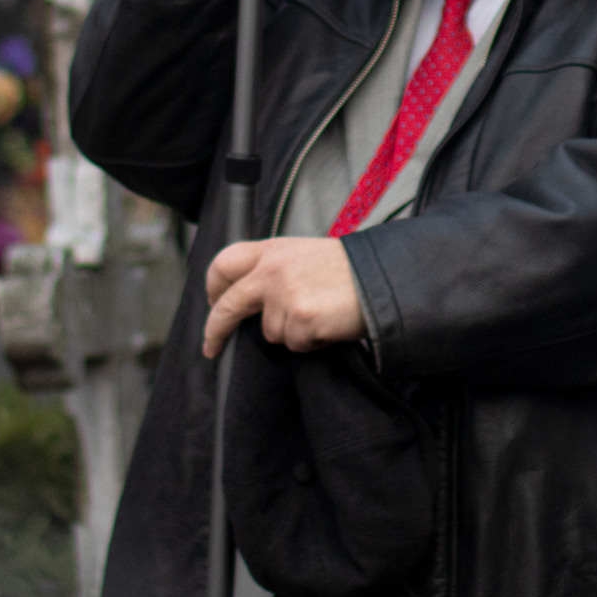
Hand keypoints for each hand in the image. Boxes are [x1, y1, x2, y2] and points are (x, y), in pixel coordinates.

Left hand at [203, 237, 364, 356]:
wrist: (385, 278)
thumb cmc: (352, 271)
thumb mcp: (307, 256)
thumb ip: (276, 270)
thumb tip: (252, 299)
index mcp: (274, 249)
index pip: (225, 263)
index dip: (214, 286)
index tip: (213, 303)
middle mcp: (273, 268)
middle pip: (228, 304)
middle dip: (215, 330)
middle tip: (212, 347)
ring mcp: (284, 294)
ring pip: (270, 332)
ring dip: (293, 332)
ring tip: (322, 314)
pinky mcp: (299, 318)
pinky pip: (295, 344)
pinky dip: (312, 342)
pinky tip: (330, 323)